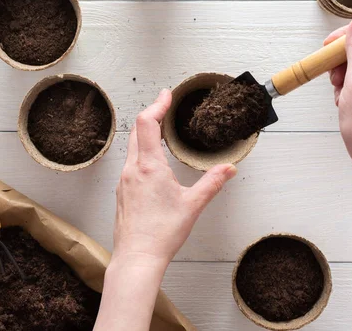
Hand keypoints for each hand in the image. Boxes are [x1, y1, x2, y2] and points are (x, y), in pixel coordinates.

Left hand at [113, 89, 237, 268]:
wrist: (137, 257)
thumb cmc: (161, 233)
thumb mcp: (193, 205)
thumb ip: (212, 183)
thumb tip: (228, 169)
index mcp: (149, 166)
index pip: (147, 123)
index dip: (157, 104)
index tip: (166, 94)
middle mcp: (132, 169)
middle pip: (136, 130)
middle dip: (151, 114)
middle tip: (164, 106)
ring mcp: (124, 181)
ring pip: (132, 146)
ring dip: (145, 133)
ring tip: (160, 129)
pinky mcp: (122, 191)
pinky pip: (130, 162)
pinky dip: (140, 151)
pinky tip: (151, 160)